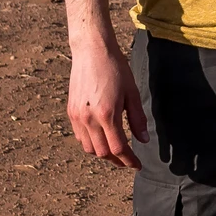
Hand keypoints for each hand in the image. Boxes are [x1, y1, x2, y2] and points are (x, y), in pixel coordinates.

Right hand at [66, 46, 146, 167]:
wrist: (92, 51)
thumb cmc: (115, 68)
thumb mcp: (132, 93)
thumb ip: (137, 119)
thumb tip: (144, 140)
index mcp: (107, 114)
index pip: (118, 148)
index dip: (129, 160)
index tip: (137, 164)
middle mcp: (89, 118)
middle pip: (102, 152)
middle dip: (117, 160)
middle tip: (128, 160)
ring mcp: (77, 116)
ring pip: (89, 148)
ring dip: (103, 154)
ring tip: (116, 152)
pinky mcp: (71, 111)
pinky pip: (80, 137)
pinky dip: (91, 143)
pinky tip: (101, 139)